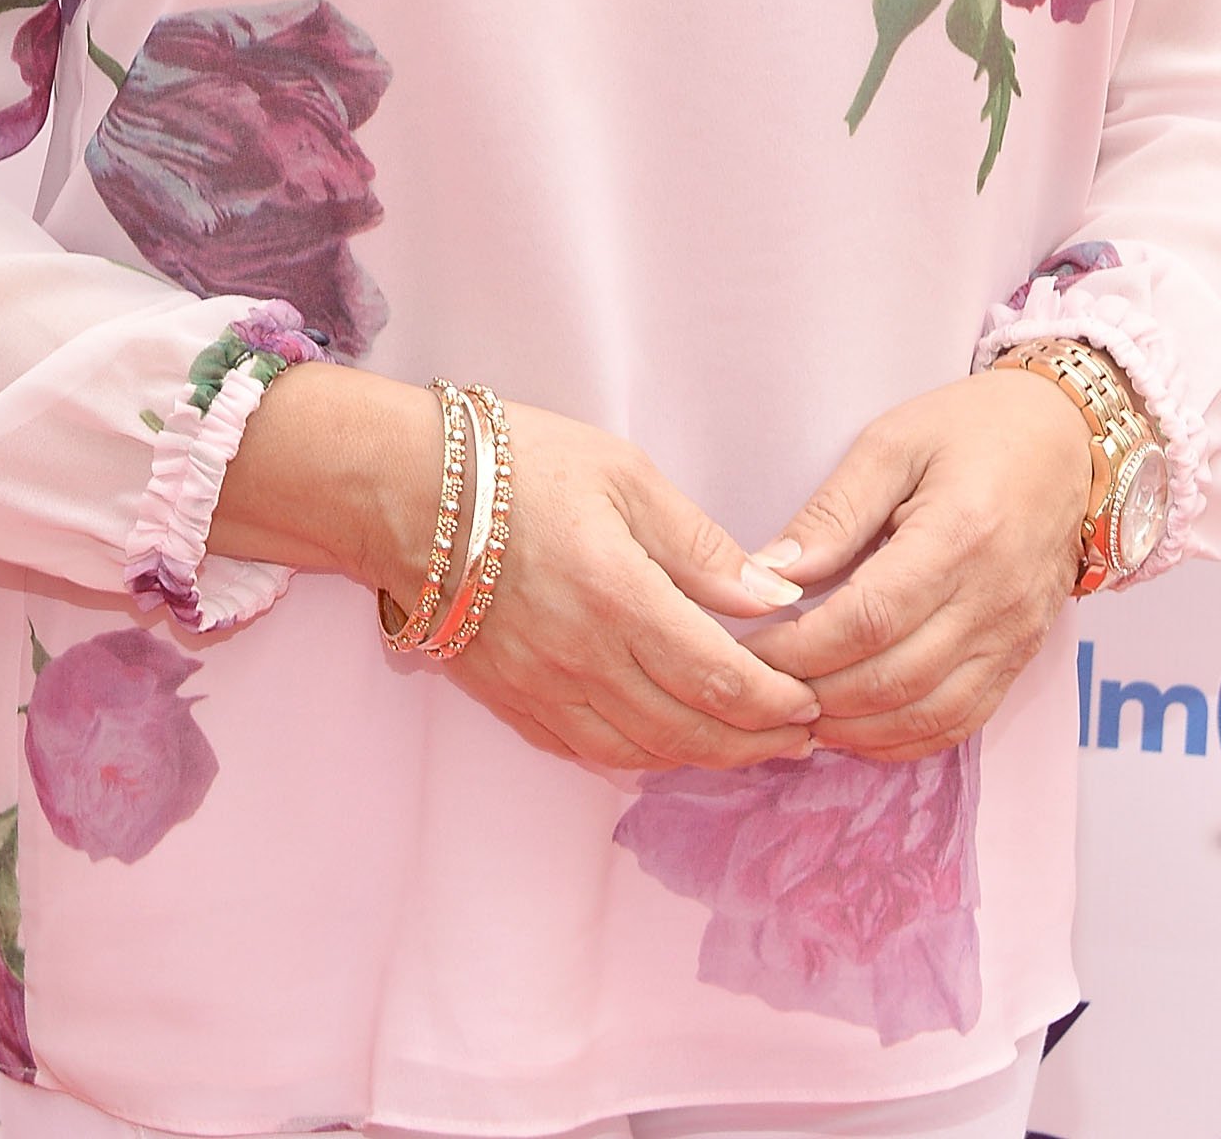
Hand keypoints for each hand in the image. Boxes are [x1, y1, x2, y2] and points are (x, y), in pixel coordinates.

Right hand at [212, 366, 821, 773]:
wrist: (404, 491)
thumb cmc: (517, 463)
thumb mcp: (623, 475)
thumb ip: (699, 545)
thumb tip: (772, 598)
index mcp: (619, 598)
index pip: (720, 679)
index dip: (778, 703)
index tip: (816, 701)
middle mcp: (583, 660)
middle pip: (690, 732)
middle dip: (757, 742)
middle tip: (804, 738)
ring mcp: (542, 689)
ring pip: (642, 753)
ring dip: (706, 758)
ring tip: (751, 745)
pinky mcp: (511, 701)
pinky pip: (589, 750)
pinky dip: (642, 756)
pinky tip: (671, 743)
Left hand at [742, 369, 1093, 761]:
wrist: (1068, 442)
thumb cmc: (973, 429)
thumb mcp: (892, 443)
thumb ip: (832, 512)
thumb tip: (769, 576)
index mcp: (958, 535)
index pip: (867, 620)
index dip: (799, 648)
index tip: (749, 649)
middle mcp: (993, 599)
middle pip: (891, 680)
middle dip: (813, 693)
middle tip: (759, 685)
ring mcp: (1013, 638)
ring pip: (924, 717)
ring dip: (851, 729)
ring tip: (795, 710)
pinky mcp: (1020, 659)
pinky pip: (959, 723)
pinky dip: (900, 741)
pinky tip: (853, 727)